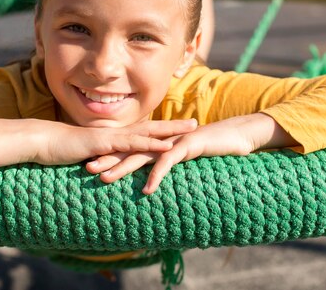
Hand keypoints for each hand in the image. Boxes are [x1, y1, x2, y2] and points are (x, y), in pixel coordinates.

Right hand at [33, 118, 197, 165]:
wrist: (45, 143)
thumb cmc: (62, 151)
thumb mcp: (86, 157)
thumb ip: (100, 161)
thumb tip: (107, 170)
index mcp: (114, 137)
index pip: (143, 132)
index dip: (162, 130)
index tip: (179, 129)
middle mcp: (116, 134)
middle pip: (151, 128)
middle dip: (174, 126)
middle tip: (196, 123)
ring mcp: (112, 137)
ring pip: (147, 133)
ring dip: (170, 131)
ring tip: (190, 130)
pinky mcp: (106, 143)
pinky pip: (132, 144)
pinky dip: (150, 144)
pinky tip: (166, 146)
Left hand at [86, 114, 295, 193]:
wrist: (238, 135)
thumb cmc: (212, 150)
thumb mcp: (187, 161)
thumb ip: (171, 166)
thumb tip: (156, 181)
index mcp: (159, 143)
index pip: (130, 150)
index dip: (111, 157)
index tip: (91, 166)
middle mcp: (162, 140)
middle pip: (129, 150)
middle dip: (107, 160)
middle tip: (87, 169)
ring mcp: (173, 142)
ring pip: (142, 155)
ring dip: (123, 168)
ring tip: (104, 180)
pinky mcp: (188, 146)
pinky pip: (168, 162)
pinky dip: (156, 176)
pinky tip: (146, 190)